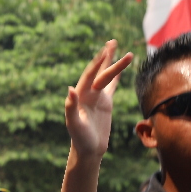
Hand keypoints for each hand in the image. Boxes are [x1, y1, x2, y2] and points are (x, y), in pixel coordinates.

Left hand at [65, 40, 133, 157]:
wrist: (88, 150)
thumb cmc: (80, 139)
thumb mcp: (74, 124)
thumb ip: (71, 107)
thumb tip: (70, 89)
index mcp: (80, 96)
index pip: (90, 75)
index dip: (97, 63)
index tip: (105, 51)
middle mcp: (88, 93)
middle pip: (99, 71)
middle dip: (106, 57)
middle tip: (113, 41)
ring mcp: (97, 97)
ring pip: (106, 75)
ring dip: (111, 62)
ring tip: (116, 46)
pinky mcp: (105, 103)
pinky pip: (112, 86)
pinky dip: (116, 76)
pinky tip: (120, 67)